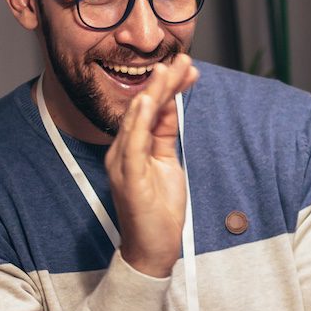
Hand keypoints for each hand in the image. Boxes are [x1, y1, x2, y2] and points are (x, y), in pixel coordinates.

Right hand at [106, 54, 197, 277]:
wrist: (152, 250)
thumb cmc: (158, 210)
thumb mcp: (166, 164)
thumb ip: (164, 135)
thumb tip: (169, 106)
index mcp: (131, 148)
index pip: (149, 110)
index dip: (168, 87)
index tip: (188, 68)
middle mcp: (122, 152)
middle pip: (142, 109)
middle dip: (163, 82)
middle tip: (182, 60)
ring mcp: (123, 164)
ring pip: (136, 120)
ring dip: (153, 93)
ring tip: (167, 70)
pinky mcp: (128, 178)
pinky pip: (132, 145)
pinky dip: (138, 122)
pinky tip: (146, 102)